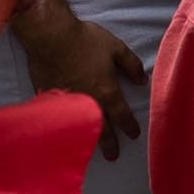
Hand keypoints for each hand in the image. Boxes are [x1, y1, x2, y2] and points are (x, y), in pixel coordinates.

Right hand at [11, 0, 147, 161]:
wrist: (50, 37)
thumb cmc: (85, 40)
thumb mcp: (116, 48)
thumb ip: (132, 65)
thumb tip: (142, 81)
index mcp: (107, 92)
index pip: (123, 116)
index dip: (130, 127)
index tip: (134, 134)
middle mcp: (89, 103)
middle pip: (102, 130)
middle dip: (110, 144)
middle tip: (114, 156)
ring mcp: (69, 104)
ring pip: (81, 128)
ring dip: (88, 141)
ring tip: (91, 150)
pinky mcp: (51, 100)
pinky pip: (61, 120)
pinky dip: (66, 129)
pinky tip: (66, 134)